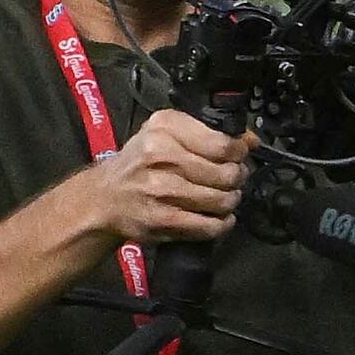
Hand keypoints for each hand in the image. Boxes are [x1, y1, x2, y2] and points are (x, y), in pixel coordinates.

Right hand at [83, 109, 250, 247]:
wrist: (103, 198)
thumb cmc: (139, 165)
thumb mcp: (166, 135)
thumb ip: (209, 134)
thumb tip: (251, 139)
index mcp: (164, 130)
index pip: (223, 144)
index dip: (239, 154)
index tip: (238, 157)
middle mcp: (161, 157)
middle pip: (227, 174)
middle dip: (236, 179)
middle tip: (229, 180)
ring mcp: (162, 190)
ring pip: (223, 200)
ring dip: (229, 202)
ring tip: (221, 198)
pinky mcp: (163, 219)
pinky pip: (211, 225)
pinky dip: (221, 224)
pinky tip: (215, 217)